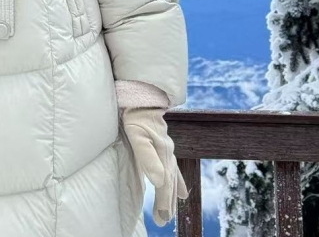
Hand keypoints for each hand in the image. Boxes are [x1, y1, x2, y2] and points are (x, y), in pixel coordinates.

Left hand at [120, 106, 188, 226]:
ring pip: (172, 177)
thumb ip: (147, 158)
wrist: (141, 96)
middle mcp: (167, 154)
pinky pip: (173, 168)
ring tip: (172, 210)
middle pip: (170, 183)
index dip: (164, 202)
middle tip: (164, 221)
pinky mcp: (163, 146)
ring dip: (171, 194)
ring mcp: (166, 149)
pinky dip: (177, 181)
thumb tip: (158, 181)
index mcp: (163, 155)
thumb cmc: (137, 116)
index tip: (163, 219)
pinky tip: (181, 190)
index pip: (164, 184)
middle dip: (167, 203)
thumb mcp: (138, 136)